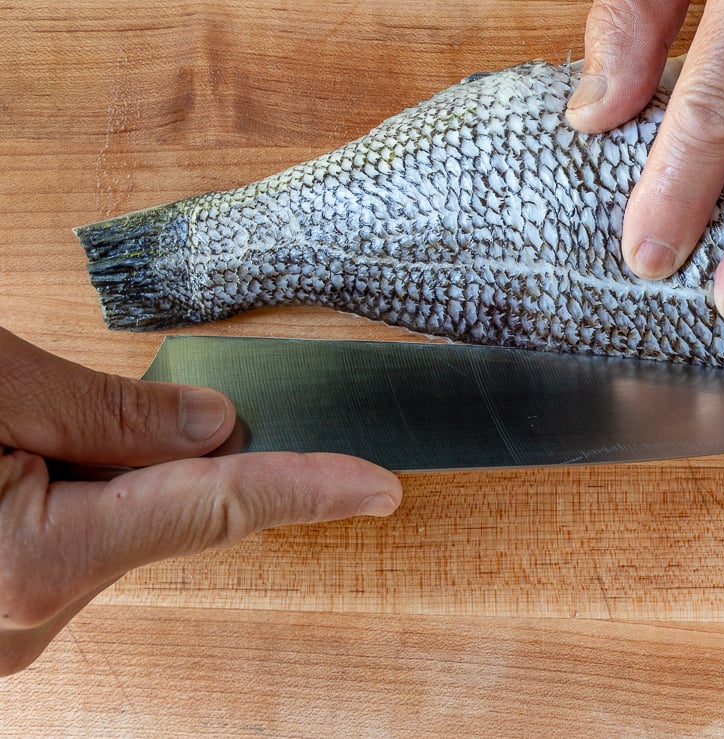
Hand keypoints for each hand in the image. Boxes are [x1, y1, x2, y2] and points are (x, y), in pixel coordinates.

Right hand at [0, 328, 401, 674]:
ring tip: (20, 434)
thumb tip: (216, 424)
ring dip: (105, 472)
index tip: (377, 484)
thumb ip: (110, 412)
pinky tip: (25, 463)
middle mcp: (27, 621)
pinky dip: (78, 497)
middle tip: (92, 404)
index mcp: (33, 564)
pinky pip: (80, 544)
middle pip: (167, 514)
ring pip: (124, 528)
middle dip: (162, 452)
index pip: (214, 508)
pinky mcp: (1, 618)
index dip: (305, 485)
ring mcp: (11, 630)